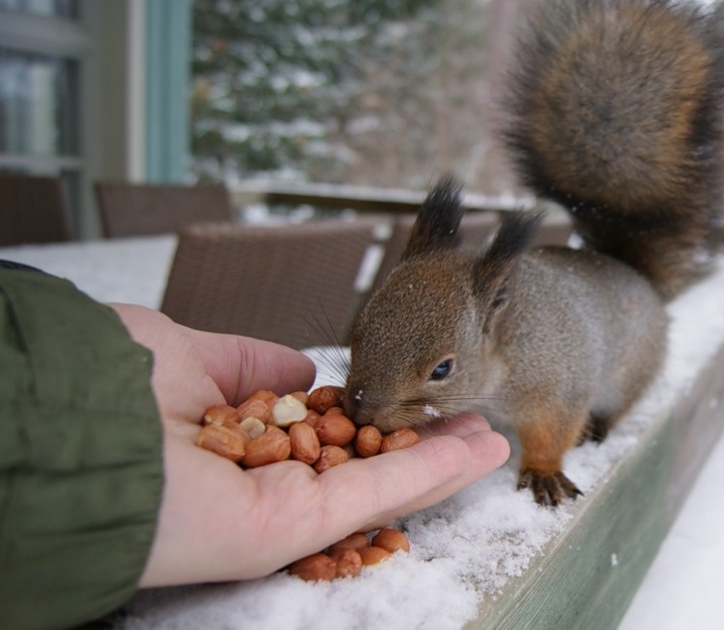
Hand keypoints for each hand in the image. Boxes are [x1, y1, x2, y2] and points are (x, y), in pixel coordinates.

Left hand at [110, 304, 510, 586]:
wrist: (76, 420)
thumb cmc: (115, 382)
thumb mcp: (187, 355)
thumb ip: (248, 362)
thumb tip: (304, 368)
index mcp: (240, 440)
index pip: (322, 433)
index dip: (370, 416)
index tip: (407, 396)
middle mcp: (262, 479)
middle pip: (360, 465)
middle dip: (418, 445)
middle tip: (468, 419)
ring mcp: (281, 507)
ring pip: (379, 486)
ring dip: (439, 461)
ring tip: (488, 436)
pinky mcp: (292, 526)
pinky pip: (374, 497)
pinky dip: (430, 473)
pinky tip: (475, 450)